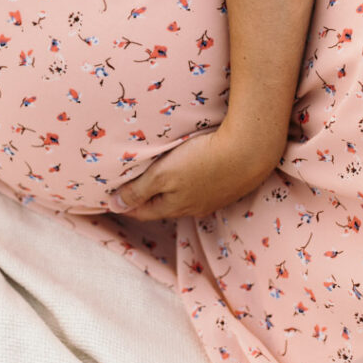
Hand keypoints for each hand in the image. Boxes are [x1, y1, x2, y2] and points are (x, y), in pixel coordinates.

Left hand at [111, 125, 283, 220]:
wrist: (249, 151)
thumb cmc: (202, 159)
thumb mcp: (162, 174)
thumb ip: (138, 190)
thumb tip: (112, 206)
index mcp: (174, 206)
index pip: (143, 211)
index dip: (127, 205)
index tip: (113, 199)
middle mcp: (194, 207)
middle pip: (164, 206)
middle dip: (147, 199)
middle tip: (133, 188)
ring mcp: (214, 198)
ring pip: (185, 198)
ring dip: (171, 191)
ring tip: (161, 180)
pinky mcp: (229, 185)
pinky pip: (203, 188)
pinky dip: (192, 183)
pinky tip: (194, 173)